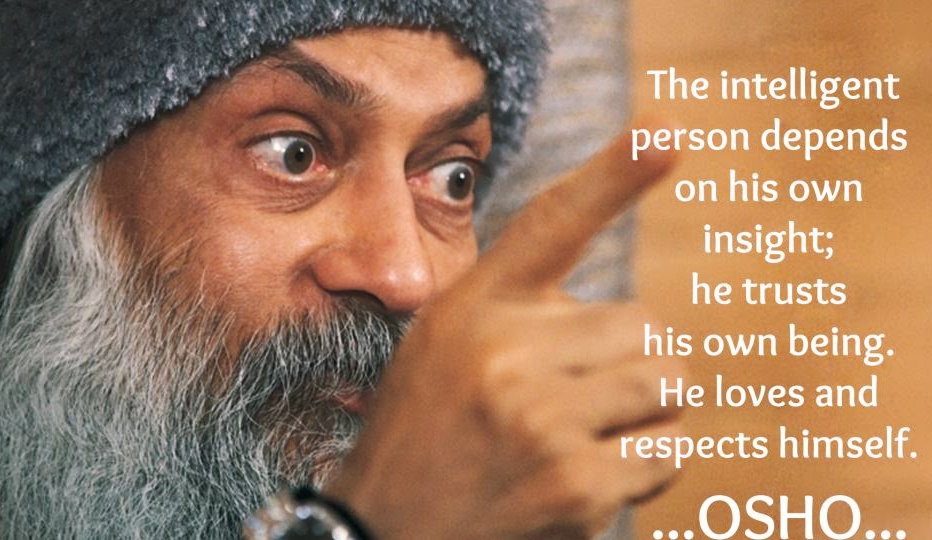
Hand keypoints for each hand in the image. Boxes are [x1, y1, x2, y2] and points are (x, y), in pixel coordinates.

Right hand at [326, 121, 681, 539]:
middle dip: (630, 366)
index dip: (615, 172)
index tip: (668, 129)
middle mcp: (504, 350)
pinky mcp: (575, 481)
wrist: (390, 529)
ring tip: (582, 437)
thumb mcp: (448, 346)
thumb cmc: (428, 430)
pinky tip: (586, 479)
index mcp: (472, 306)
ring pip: (669, 384)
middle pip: (647, 327)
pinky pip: (668, 452)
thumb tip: (643, 326)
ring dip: (645, 414)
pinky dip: (644, 467)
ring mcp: (541, 416)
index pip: (553, 223)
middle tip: (574, 403)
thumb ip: (524, 313)